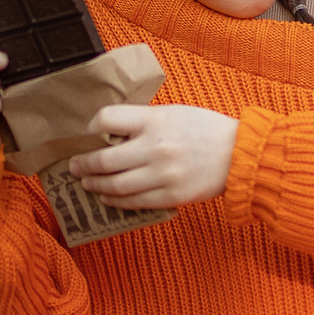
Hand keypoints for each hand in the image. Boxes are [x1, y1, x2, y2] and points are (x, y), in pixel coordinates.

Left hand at [66, 103, 237, 210]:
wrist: (239, 154)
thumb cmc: (205, 129)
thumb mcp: (173, 112)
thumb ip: (142, 121)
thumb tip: (108, 132)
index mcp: (155, 120)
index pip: (106, 119)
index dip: (90, 128)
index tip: (87, 134)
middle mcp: (155, 147)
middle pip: (103, 158)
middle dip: (83, 164)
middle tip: (75, 165)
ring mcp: (162, 174)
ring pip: (114, 185)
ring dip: (94, 185)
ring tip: (86, 182)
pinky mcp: (170, 196)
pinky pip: (133, 201)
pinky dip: (114, 200)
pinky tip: (107, 197)